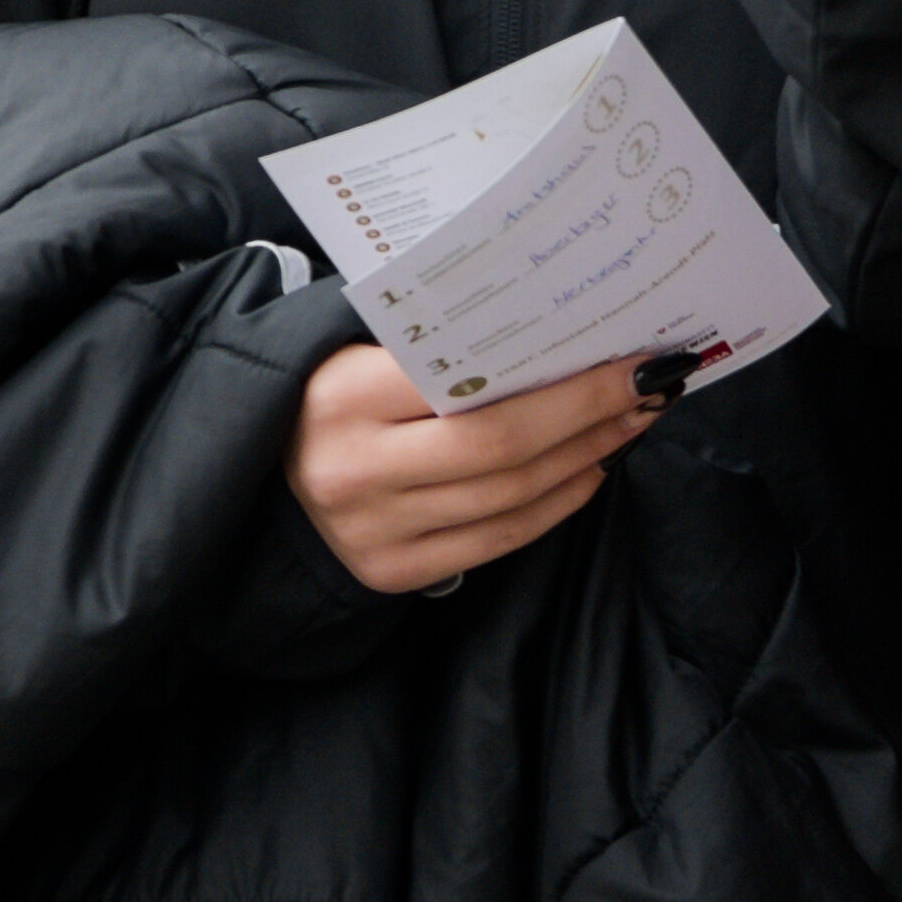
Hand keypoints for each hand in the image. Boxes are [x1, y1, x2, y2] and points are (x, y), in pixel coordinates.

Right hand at [287, 334, 683, 598]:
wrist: (253, 476)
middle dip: (590, 414)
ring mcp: (374, 530)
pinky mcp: (392, 571)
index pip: (471, 384)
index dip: (562, 375)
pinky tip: (588, 471)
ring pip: (510, 496)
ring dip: (585, 457)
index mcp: (341, 396)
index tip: (626, 351)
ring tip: (628, 422)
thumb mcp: (353, 350)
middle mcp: (354, 469)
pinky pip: (497, 540)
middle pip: (502, 445)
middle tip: (648, 386)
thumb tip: (556, 331)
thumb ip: (435, 342)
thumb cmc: (321, 396)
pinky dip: (555, 505)